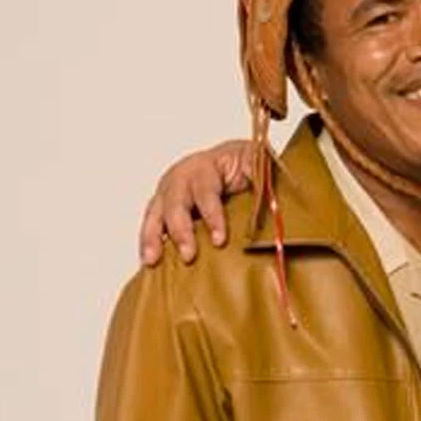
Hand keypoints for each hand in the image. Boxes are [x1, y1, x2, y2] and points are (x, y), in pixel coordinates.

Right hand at [138, 139, 253, 265]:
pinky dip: (148, 241)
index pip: (206, 191)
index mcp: (205, 165)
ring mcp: (169, 191)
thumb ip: (262, 175)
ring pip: (155, 213)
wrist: (229, 160)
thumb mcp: (256, 161)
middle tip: (189, 255)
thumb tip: (272, 197)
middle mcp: (182, 177)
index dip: (212, 216)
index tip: (219, 240)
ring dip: (152, 237)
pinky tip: (149, 260)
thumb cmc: (242, 164)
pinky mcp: (163, 206)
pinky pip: (151, 223)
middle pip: (175, 203)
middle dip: (180, 231)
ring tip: (152, 260)